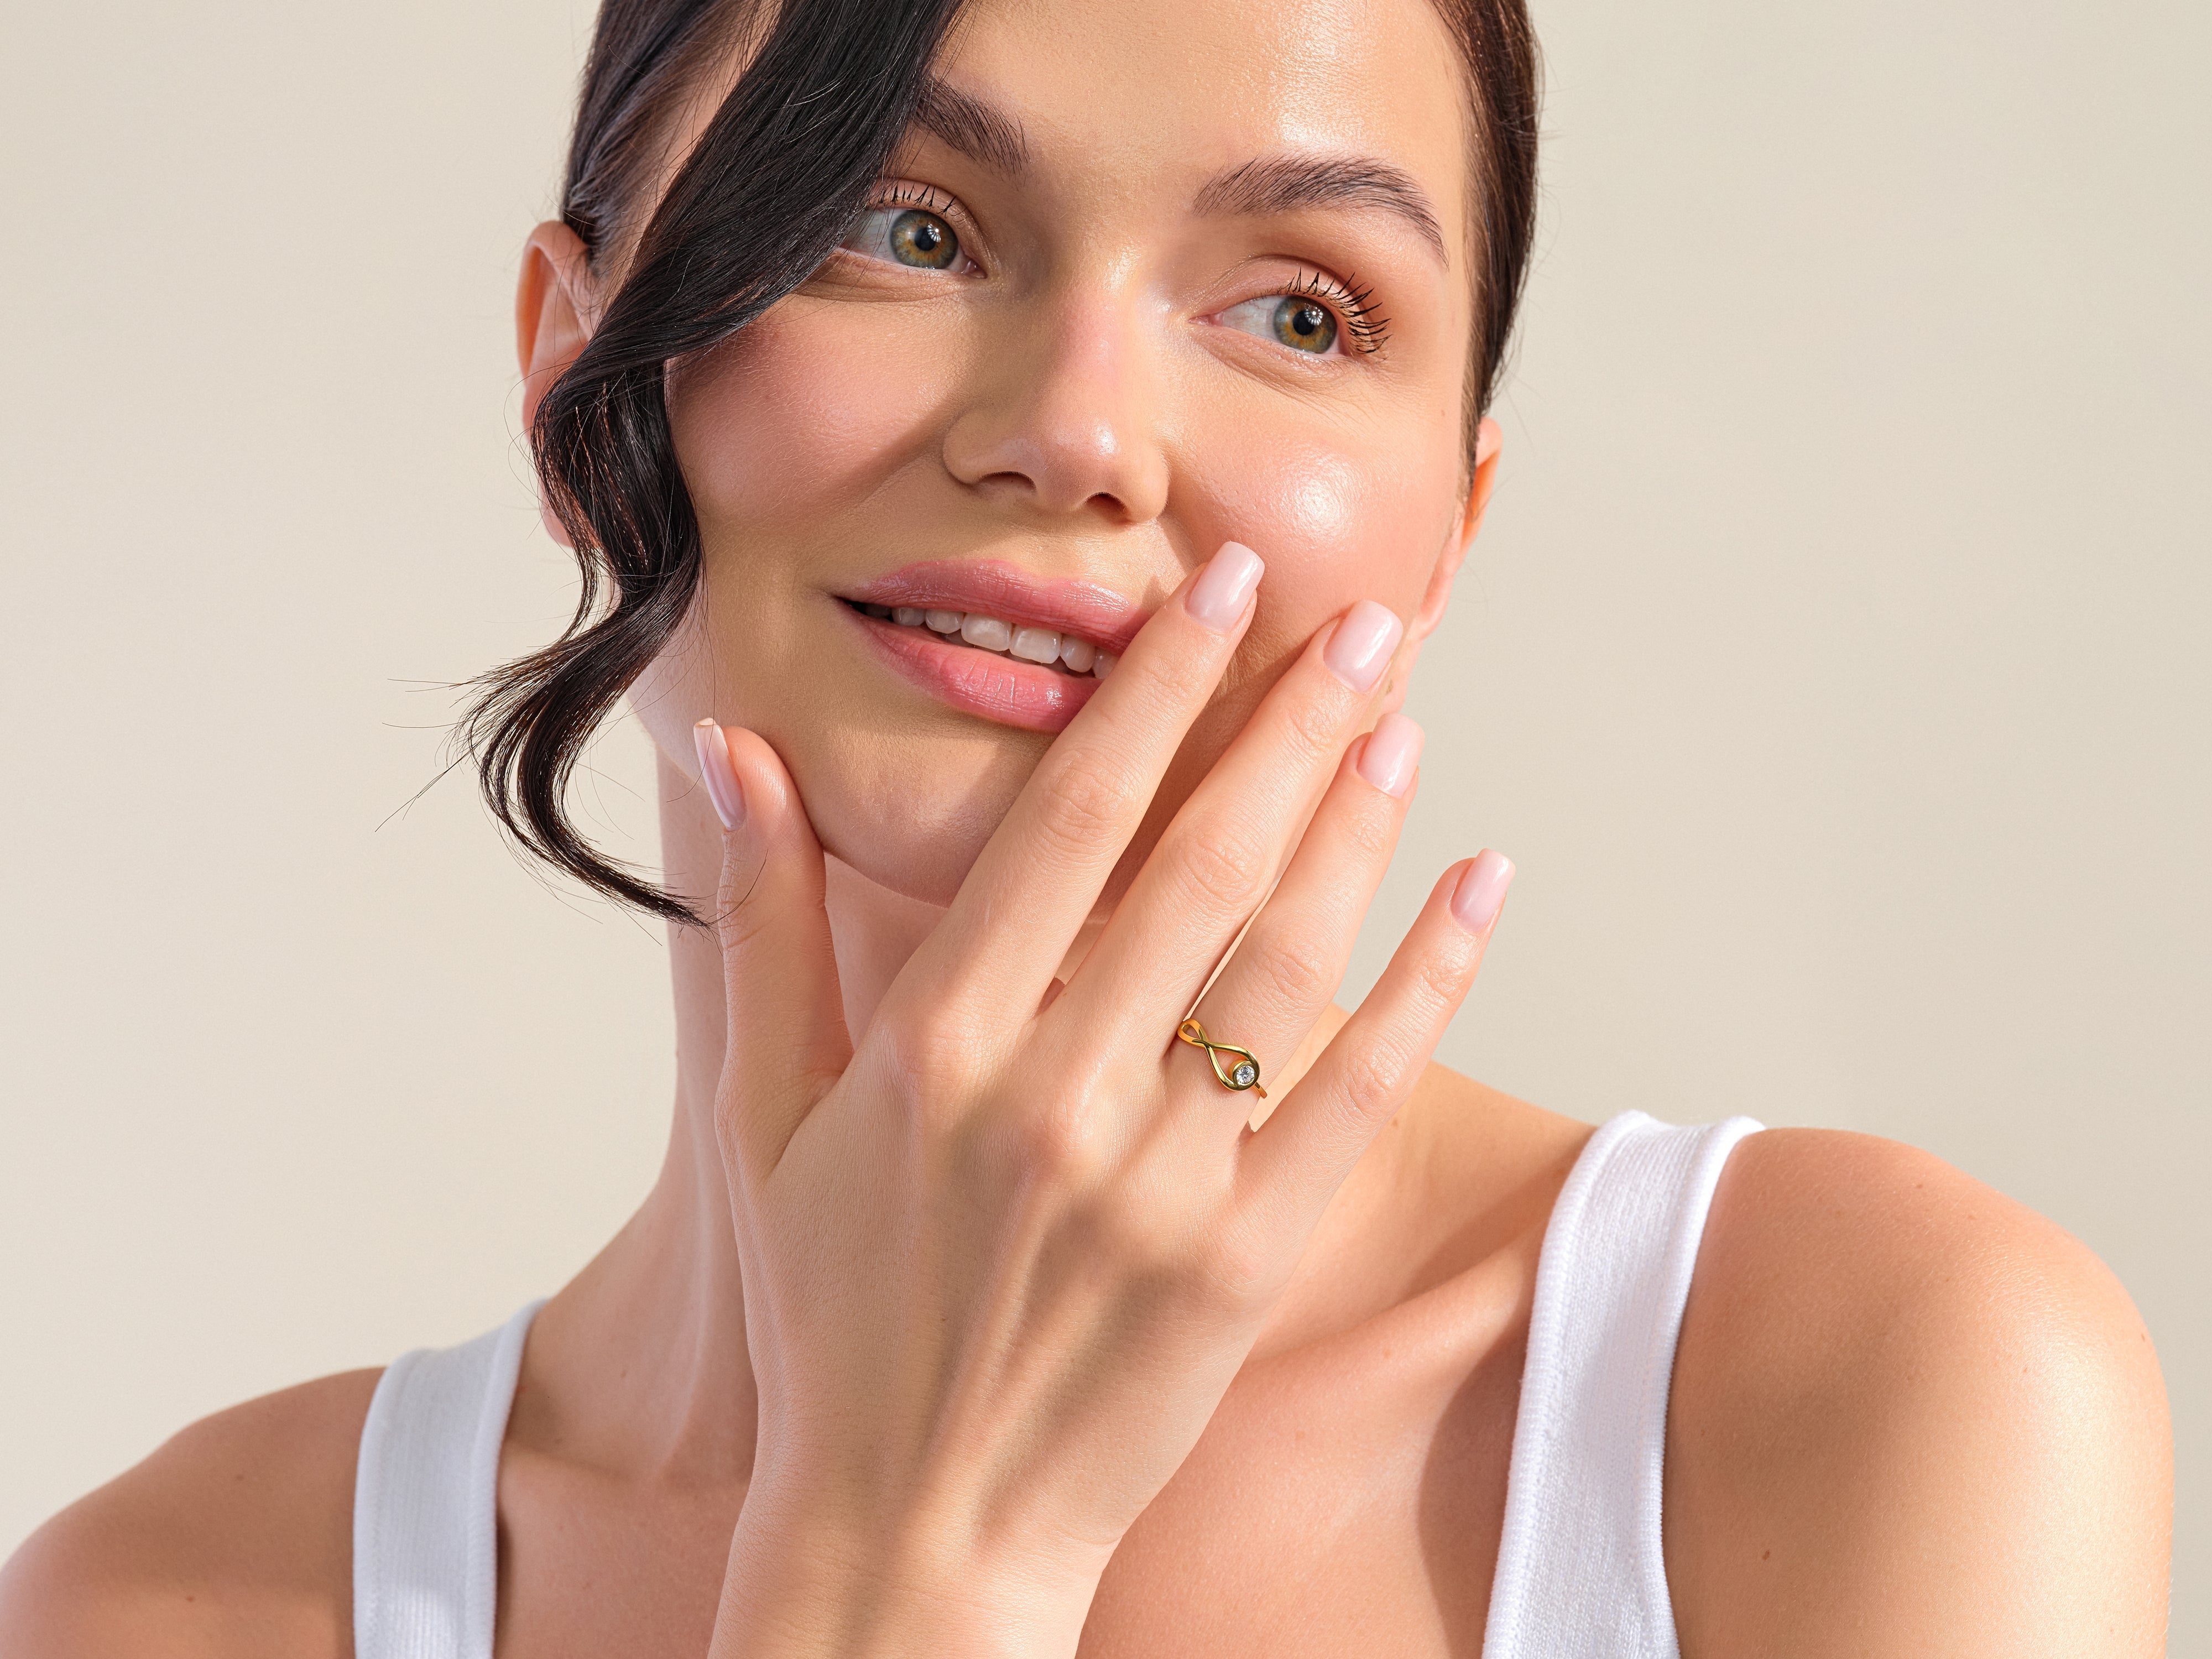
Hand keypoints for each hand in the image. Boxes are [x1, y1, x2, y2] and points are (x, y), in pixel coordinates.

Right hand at [692, 543, 1513, 1657]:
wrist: (910, 1527)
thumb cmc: (833, 1315)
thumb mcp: (763, 1116)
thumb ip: (761, 922)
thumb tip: (736, 753)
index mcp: (933, 1043)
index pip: (1066, 821)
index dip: (1152, 691)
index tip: (1219, 590)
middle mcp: (1048, 1096)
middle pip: (1196, 863)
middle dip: (1284, 721)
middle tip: (1358, 617)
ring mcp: (1151, 1186)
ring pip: (1281, 961)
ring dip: (1355, 825)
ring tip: (1401, 717)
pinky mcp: (1235, 1265)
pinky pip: (1351, 1098)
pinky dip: (1426, 984)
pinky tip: (1478, 886)